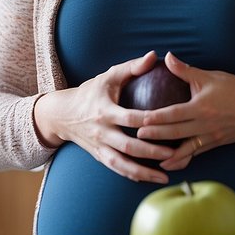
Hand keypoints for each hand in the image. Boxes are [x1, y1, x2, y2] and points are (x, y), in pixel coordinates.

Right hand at [32, 51, 175, 182]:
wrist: (62, 114)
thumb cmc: (91, 92)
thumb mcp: (108, 76)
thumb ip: (132, 67)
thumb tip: (154, 56)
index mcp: (104, 110)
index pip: (129, 117)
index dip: (147, 121)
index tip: (167, 122)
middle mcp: (101, 131)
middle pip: (127, 146)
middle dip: (150, 152)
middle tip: (172, 154)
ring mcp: (99, 146)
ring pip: (121, 163)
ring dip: (143, 172)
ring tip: (164, 177)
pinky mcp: (99, 156)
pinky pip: (116, 169)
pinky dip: (132, 175)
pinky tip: (149, 179)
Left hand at [136, 52, 234, 170]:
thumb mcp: (211, 76)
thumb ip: (186, 70)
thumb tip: (166, 57)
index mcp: (201, 107)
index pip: (174, 113)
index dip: (156, 117)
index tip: (139, 119)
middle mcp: (204, 124)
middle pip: (175, 132)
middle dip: (155, 136)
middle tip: (136, 137)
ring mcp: (210, 137)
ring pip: (184, 148)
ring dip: (167, 153)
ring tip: (150, 157)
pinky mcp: (214, 144)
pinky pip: (195, 154)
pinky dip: (182, 159)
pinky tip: (169, 163)